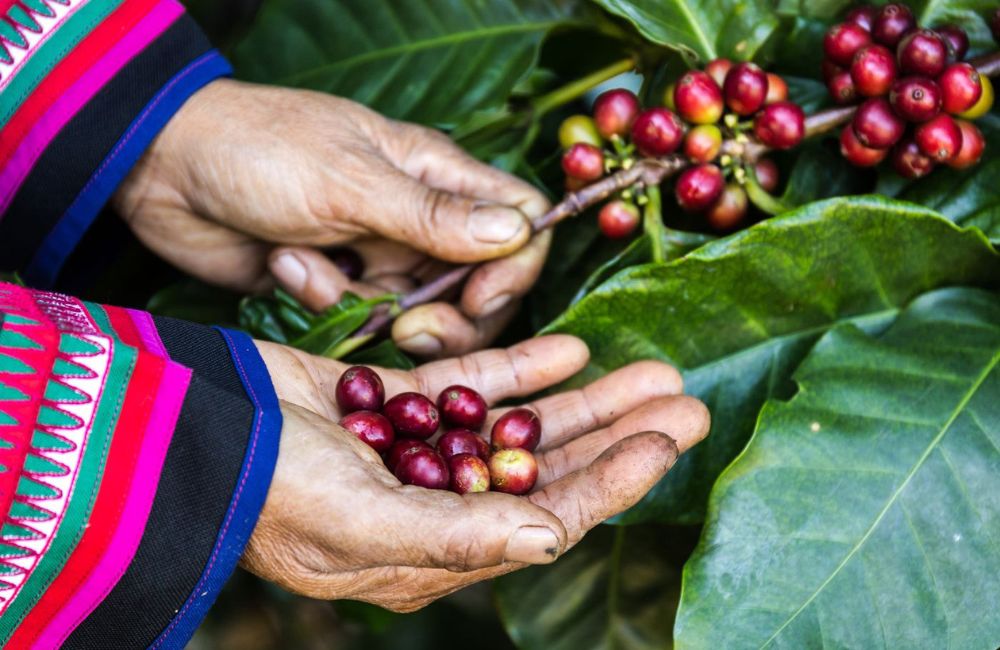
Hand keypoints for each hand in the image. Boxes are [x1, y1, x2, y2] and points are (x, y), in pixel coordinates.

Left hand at [114, 79, 550, 356]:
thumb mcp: (350, 180)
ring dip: (369, 306)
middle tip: (406, 325)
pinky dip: (326, 302)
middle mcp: (421, 220)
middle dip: (449, 317)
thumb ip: (433, 216)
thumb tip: (521, 234)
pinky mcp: (342, 288)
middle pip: (480, 288)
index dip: (514, 270)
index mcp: (437, 175)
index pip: (519, 224)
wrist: (164, 170)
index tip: (480, 300)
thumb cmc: (260, 150)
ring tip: (310, 268)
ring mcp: (382, 256)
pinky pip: (364, 320)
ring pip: (421, 314)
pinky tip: (285, 265)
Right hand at [245, 335, 708, 610]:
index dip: (613, 482)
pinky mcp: (398, 407)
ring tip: (649, 371)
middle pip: (549, 472)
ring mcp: (419, 454)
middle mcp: (437, 508)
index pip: (547, 519)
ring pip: (522, 428)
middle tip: (683, 399)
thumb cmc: (268, 489)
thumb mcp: (363, 523)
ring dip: (585, 400)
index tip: (667, 442)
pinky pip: (474, 388)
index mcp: (436, 554)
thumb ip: (458, 535)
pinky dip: (521, 370)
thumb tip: (551, 536)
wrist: (191, 426)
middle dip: (617, 436)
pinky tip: (570, 349)